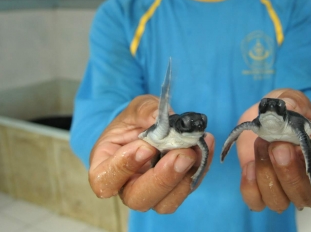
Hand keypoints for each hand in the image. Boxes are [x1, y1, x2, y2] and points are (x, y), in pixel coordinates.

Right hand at [88, 95, 214, 213]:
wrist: (151, 124)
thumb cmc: (136, 118)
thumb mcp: (137, 107)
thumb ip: (146, 111)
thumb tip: (161, 119)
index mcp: (105, 164)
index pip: (104, 179)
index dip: (123, 168)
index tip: (145, 147)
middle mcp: (126, 185)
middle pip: (138, 198)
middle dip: (162, 179)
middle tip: (182, 154)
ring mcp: (151, 191)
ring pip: (165, 203)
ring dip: (184, 178)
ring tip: (196, 149)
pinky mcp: (174, 189)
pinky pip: (187, 189)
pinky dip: (199, 169)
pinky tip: (205, 147)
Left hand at [236, 89, 310, 211]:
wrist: (266, 118)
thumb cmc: (289, 111)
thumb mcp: (294, 99)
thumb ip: (293, 103)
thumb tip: (287, 108)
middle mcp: (309, 180)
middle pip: (308, 196)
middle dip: (291, 171)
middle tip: (279, 145)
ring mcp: (285, 189)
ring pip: (281, 202)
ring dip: (268, 174)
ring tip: (262, 144)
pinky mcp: (261, 189)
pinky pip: (256, 201)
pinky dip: (251, 186)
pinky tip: (250, 165)